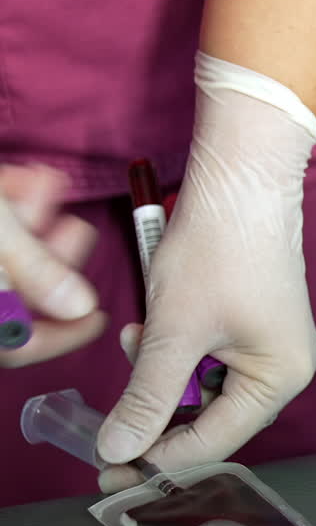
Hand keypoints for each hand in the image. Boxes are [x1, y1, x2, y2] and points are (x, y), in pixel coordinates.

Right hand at [0, 164, 105, 366]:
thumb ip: (30, 269)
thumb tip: (77, 307)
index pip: (11, 345)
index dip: (60, 335)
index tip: (97, 317)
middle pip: (11, 297)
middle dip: (47, 259)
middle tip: (75, 229)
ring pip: (0, 261)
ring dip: (30, 228)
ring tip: (47, 188)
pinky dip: (5, 211)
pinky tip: (24, 180)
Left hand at [97, 52, 315, 490]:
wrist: (242, 180)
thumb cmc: (220, 248)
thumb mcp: (174, 329)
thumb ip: (147, 396)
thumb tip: (119, 451)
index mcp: (281, 378)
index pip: (215, 440)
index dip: (159, 458)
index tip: (110, 470)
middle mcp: (286, 369)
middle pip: (212, 419)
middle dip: (159, 411)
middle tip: (109, 418)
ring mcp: (272, 347)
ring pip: (204, 388)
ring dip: (162, 374)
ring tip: (135, 339)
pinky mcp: (255, 326)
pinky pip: (210, 360)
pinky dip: (176, 351)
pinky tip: (154, 325)